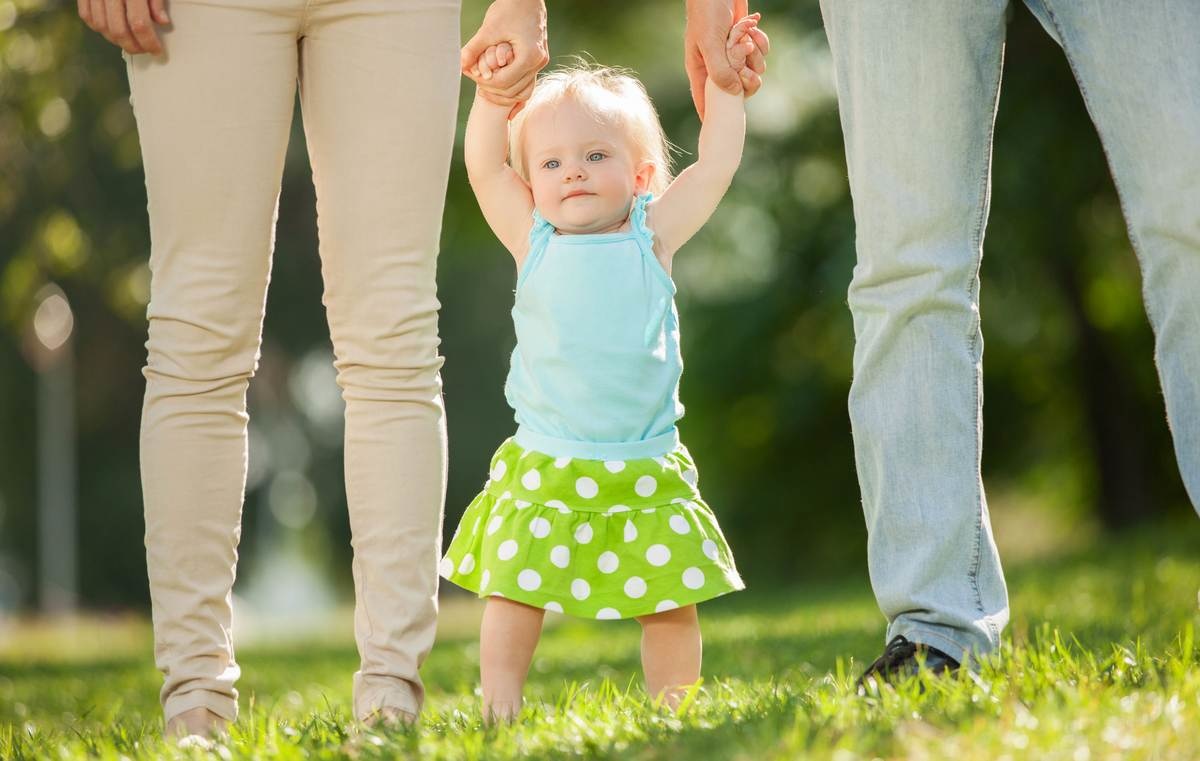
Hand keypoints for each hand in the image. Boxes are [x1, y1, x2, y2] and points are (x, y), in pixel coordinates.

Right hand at [78, 0, 169, 55]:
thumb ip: (157, 0)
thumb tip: (163, 22)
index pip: (139, 24)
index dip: (149, 42)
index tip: (156, 50)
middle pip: (118, 30)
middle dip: (133, 46)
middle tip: (144, 49)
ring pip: (101, 27)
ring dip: (117, 40)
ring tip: (131, 40)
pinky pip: (87, 16)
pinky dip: (100, 28)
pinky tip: (112, 29)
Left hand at [462, 0, 548, 118]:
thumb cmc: (510, 8)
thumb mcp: (489, 29)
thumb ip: (474, 48)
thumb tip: (459, 65)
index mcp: (529, 55)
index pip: (505, 82)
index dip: (486, 84)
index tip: (473, 78)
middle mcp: (539, 62)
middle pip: (514, 90)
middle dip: (494, 91)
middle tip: (477, 85)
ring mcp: (541, 62)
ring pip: (523, 91)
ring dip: (504, 93)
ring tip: (486, 88)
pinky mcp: (538, 60)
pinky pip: (528, 83)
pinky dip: (515, 90)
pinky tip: (502, 96)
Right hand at [684, 0, 765, 118]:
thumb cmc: (707, 12)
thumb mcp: (711, 42)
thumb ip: (720, 69)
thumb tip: (734, 94)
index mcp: (701, 69)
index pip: (705, 101)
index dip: (713, 115)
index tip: (721, 131)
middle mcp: (717, 66)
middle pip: (739, 89)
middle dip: (748, 76)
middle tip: (745, 59)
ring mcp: (732, 55)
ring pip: (753, 71)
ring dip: (756, 53)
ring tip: (747, 33)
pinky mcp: (745, 42)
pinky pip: (760, 53)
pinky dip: (761, 39)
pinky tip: (753, 24)